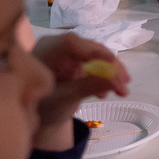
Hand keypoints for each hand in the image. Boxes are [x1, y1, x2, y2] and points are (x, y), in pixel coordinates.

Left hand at [32, 33, 129, 150]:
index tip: (113, 62)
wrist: (33, 114)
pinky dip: (103, 76)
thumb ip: (89, 87)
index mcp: (47, 51)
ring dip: (111, 72)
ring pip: (95, 56)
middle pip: (89, 49)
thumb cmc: (42, 106)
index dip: (94, 51)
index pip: (72, 43)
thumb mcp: (64, 99)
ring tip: (122, 90)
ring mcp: (68, 53)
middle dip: (109, 65)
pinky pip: (94, 64)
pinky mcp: (76, 61)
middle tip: (125, 82)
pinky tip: (106, 93)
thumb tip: (116, 81)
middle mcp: (58, 46)